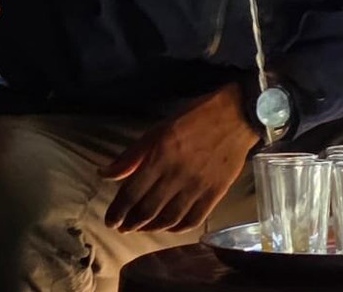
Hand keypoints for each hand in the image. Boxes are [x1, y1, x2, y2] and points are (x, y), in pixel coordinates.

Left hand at [100, 83, 259, 232]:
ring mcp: (198, 186)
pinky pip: (194, 218)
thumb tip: (105, 174)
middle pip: (147, 210)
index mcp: (160, 156)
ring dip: (151, 228)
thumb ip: (132, 155)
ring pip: (168, 218)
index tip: (110, 220)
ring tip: (143, 228)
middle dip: (130, 223)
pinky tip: (170, 226)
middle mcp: (177, 175)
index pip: (131, 194)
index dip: (117, 211)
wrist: (238, 115)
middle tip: (123, 227)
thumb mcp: (159, 129)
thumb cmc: (196, 117)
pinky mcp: (215, 192)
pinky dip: (178, 228)